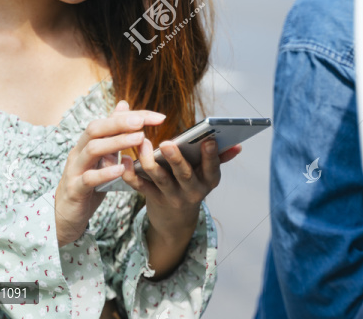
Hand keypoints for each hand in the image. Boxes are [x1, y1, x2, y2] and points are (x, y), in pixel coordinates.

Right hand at [54, 100, 164, 246]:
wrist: (66, 215)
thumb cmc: (87, 183)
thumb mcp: (101, 156)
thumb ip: (112, 133)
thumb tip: (123, 104)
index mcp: (87, 143)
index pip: (109, 121)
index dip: (133, 116)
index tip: (158, 117)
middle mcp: (79, 152)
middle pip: (95, 128)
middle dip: (120, 122)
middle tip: (142, 121)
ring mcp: (75, 169)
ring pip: (92, 149)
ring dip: (116, 142)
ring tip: (138, 139)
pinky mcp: (75, 189)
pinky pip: (88, 178)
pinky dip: (105, 172)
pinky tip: (121, 169)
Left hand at [121, 130, 240, 246]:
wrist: (175, 222)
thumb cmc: (192, 186)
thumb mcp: (207, 176)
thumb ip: (220, 158)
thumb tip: (238, 145)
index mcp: (208, 181)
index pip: (212, 169)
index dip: (212, 156)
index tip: (209, 140)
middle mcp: (192, 191)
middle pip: (184, 174)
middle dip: (176, 159)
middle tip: (166, 143)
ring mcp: (172, 197)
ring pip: (160, 179)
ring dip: (150, 161)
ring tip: (143, 143)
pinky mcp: (153, 199)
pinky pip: (141, 187)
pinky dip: (131, 174)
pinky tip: (124, 159)